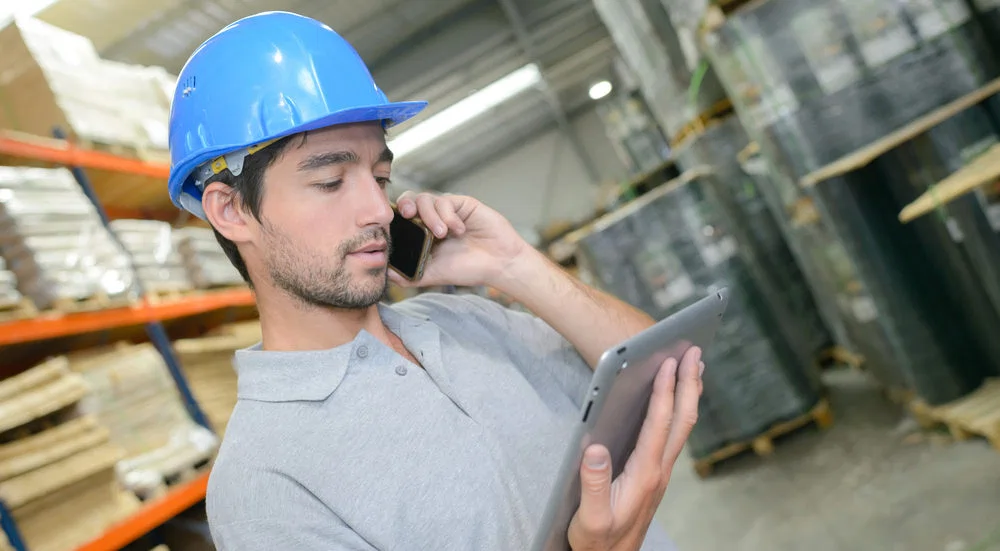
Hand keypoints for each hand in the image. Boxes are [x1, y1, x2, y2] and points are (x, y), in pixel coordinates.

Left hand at [390, 191, 527, 287]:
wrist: (499, 264)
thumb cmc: (469, 269)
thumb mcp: (434, 275)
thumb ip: (410, 275)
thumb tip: (385, 273)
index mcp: (423, 234)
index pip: (401, 219)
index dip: (395, 219)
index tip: (393, 227)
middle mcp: (433, 219)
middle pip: (410, 201)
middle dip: (405, 205)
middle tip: (408, 216)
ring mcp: (448, 210)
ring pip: (426, 198)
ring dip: (430, 215)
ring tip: (442, 234)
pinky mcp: (462, 204)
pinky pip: (446, 200)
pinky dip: (447, 215)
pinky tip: (458, 230)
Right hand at [568, 346, 703, 550]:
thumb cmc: (597, 541)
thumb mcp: (589, 518)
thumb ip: (592, 484)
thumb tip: (594, 447)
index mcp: (644, 474)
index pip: (659, 424)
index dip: (664, 391)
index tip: (669, 362)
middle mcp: (658, 470)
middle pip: (682, 419)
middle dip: (689, 382)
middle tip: (694, 351)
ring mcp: (660, 472)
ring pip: (682, 426)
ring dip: (690, 394)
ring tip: (695, 367)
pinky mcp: (655, 474)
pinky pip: (674, 434)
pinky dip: (679, 410)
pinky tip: (677, 401)